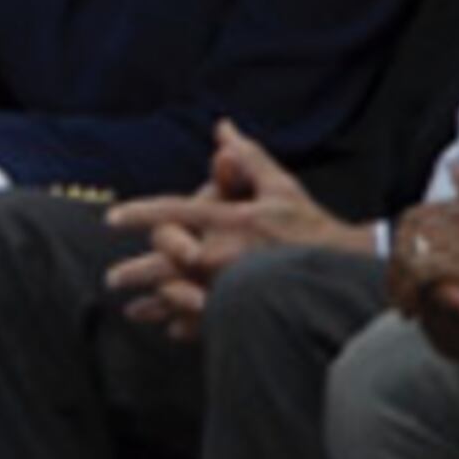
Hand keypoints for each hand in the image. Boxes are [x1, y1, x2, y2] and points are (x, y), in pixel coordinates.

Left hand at [106, 120, 366, 339]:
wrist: (346, 271)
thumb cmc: (311, 227)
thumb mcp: (281, 187)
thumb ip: (247, 159)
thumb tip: (223, 130)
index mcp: (231, 221)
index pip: (174, 213)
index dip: (140, 215)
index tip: (112, 219)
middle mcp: (225, 255)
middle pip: (165, 262)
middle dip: (135, 271)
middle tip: (113, 279)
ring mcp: (230, 288)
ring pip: (177, 299)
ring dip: (151, 305)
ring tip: (130, 311)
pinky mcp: (241, 313)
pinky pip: (203, 324)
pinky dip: (184, 326)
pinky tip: (169, 328)